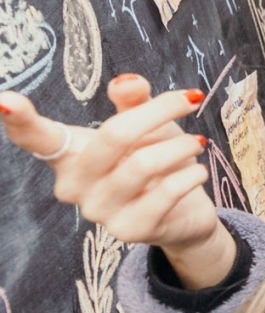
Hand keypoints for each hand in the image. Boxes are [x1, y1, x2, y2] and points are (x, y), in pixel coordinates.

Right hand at [0, 77, 236, 289]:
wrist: (183, 214)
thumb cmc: (157, 161)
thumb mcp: (147, 126)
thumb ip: (134, 103)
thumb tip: (127, 82)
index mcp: (70, 154)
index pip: (36, 137)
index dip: (19, 119)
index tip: (4, 100)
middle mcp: (74, 185)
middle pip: (114, 136)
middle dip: (159, 112)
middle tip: (190, 100)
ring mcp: (98, 211)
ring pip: (143, 164)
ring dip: (181, 147)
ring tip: (195, 143)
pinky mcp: (129, 231)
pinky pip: (166, 192)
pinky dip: (191, 174)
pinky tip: (197, 171)